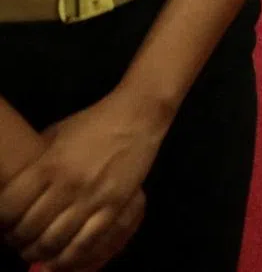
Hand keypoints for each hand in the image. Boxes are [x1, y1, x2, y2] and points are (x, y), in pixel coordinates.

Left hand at [0, 89, 167, 269]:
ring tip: (36, 252)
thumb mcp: (57, 134)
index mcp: (48, 165)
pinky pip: (85, 243)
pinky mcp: (114, 206)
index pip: (9, 209)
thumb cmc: (93, 122)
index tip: (4, 224)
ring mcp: (91, 197)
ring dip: (39, 253)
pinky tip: (60, 259)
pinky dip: (67, 258)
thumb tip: (16, 186)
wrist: (136, 115)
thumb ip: (37, 161)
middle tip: (19, 241)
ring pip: (54, 242)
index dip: (2, 222)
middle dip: (18, 241)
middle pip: (29, 230)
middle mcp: (66, 185)